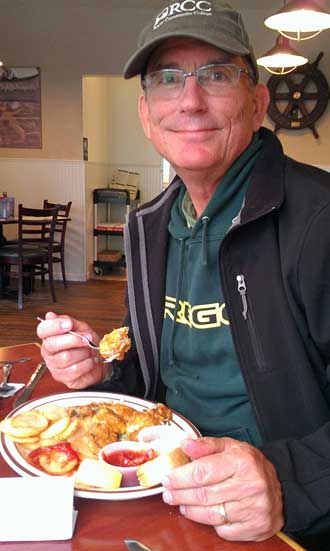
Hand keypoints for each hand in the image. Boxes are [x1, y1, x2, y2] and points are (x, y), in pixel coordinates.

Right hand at [37, 311, 107, 388]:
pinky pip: (75, 370)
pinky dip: (87, 364)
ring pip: (66, 357)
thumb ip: (69, 322)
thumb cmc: (87, 345)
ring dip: (83, 353)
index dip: (54, 326)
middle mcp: (49, 352)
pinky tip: (90, 361)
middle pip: (53, 344)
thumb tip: (51, 316)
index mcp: (50, 337)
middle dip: (73, 340)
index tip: (69, 324)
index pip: (42, 330)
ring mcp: (54, 366)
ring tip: (90, 351)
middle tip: (87, 338)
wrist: (99, 361)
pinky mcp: (63, 378)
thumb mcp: (81, 328)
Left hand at [162, 437, 283, 541]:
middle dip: (180, 494)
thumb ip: (207, 445)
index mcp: (242, 462)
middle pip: (203, 494)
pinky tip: (202, 514)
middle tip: (168, 493)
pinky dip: (209, 523)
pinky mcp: (254, 528)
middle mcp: (249, 486)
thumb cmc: (252, 466)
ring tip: (180, 503)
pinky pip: (222, 530)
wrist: (283, 489)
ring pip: (210, 514)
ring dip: (189, 510)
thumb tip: (184, 444)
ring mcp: (253, 510)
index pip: (203, 472)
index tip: (167, 478)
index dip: (180, 477)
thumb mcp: (232, 447)